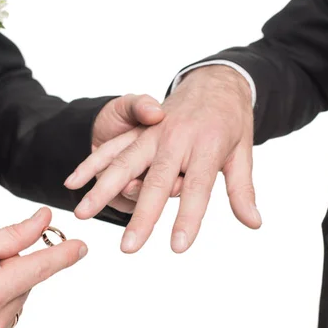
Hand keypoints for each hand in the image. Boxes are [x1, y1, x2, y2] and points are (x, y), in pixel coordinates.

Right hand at [0, 208, 86, 327]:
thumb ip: (12, 236)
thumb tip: (43, 221)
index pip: (36, 270)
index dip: (61, 256)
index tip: (81, 247)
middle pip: (27, 283)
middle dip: (14, 268)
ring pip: (20, 299)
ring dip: (7, 288)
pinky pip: (10, 317)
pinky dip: (1, 305)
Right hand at [66, 65, 259, 252]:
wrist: (213, 80)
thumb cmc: (230, 121)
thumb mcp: (243, 153)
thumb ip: (242, 190)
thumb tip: (254, 223)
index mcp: (207, 146)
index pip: (198, 189)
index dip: (188, 218)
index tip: (178, 247)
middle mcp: (176, 139)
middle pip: (157, 182)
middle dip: (142, 216)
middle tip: (129, 248)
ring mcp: (152, 133)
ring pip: (124, 163)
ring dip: (103, 189)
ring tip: (84, 213)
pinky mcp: (137, 129)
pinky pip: (111, 147)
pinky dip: (91, 164)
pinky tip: (73, 182)